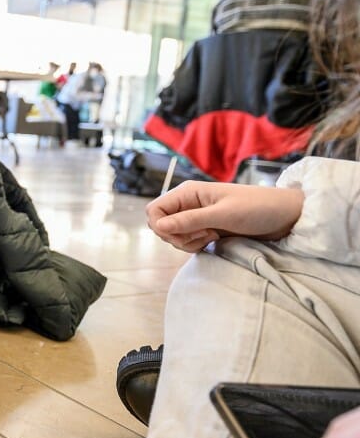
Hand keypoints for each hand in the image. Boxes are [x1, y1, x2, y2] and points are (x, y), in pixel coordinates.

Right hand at [146, 181, 303, 252]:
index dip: (161, 226)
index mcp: (188, 192)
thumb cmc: (257, 209)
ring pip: (172, 234)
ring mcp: (195, 215)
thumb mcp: (223, 215)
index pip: (154, 210)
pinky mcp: (204, 227)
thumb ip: (189, 221)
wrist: (284, 216)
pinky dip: (195, 245)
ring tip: (212, 237)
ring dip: (187, 242)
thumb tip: (158, 226)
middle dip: (175, 236)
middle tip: (202, 236)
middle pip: (160, 224)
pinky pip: (186, 240)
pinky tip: (213, 240)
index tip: (183, 234)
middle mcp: (188, 202)